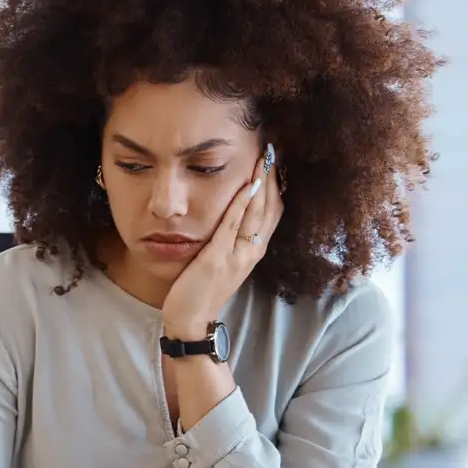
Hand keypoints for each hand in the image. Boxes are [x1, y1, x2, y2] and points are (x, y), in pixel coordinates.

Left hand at [161, 144, 282, 337]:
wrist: (191, 319)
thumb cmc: (201, 288)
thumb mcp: (221, 259)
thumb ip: (229, 238)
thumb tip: (230, 213)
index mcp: (253, 250)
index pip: (273, 211)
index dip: (277, 185)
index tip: (276, 160)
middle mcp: (251, 251)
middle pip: (271, 207)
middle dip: (273, 177)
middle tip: (274, 149)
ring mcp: (237, 256)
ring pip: (258, 213)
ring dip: (262, 183)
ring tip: (265, 157)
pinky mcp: (218, 259)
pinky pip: (233, 227)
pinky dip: (241, 204)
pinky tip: (246, 185)